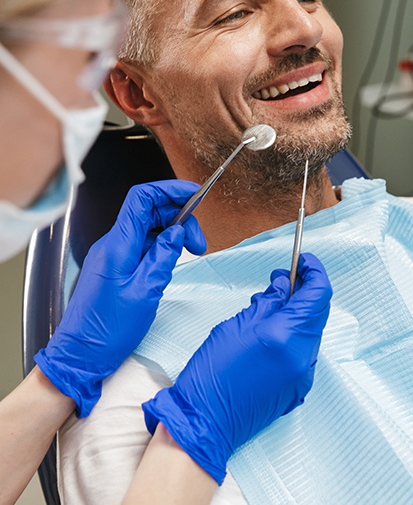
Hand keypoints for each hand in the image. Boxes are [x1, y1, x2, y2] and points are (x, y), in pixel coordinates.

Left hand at [35, 180, 206, 416]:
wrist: (80, 354)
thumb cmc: (108, 330)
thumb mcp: (145, 292)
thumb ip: (164, 256)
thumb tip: (178, 231)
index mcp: (118, 245)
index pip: (142, 199)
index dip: (169, 191)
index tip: (194, 195)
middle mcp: (113, 244)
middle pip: (148, 211)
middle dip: (179, 217)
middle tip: (199, 242)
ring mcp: (113, 255)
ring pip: (147, 228)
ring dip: (172, 233)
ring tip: (192, 252)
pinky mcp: (115, 267)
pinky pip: (141, 245)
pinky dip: (161, 246)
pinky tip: (173, 261)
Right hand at [142, 252, 331, 484]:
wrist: (206, 422)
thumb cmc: (212, 373)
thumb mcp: (236, 325)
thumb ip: (267, 303)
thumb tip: (284, 285)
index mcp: (286, 336)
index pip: (318, 294)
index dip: (314, 271)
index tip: (304, 261)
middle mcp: (302, 356)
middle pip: (318, 312)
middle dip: (304, 291)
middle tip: (281, 280)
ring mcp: (303, 375)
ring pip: (311, 331)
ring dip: (297, 313)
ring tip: (268, 307)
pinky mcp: (298, 388)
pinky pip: (304, 352)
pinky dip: (293, 335)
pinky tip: (270, 332)